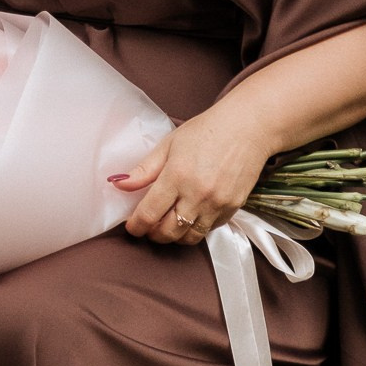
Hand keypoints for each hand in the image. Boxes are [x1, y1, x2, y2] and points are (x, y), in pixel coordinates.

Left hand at [112, 102, 276, 245]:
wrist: (248, 127)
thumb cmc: (207, 131)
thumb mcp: (169, 144)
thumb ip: (144, 170)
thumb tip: (118, 184)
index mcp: (177, 175)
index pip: (149, 214)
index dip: (136, 226)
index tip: (132, 227)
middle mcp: (197, 194)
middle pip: (168, 232)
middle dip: (153, 234)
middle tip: (148, 226)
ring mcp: (217, 204)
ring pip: (189, 238)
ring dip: (174, 236)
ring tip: (168, 224)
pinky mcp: (232, 208)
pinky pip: (209, 230)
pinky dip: (196, 229)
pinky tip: (190, 215)